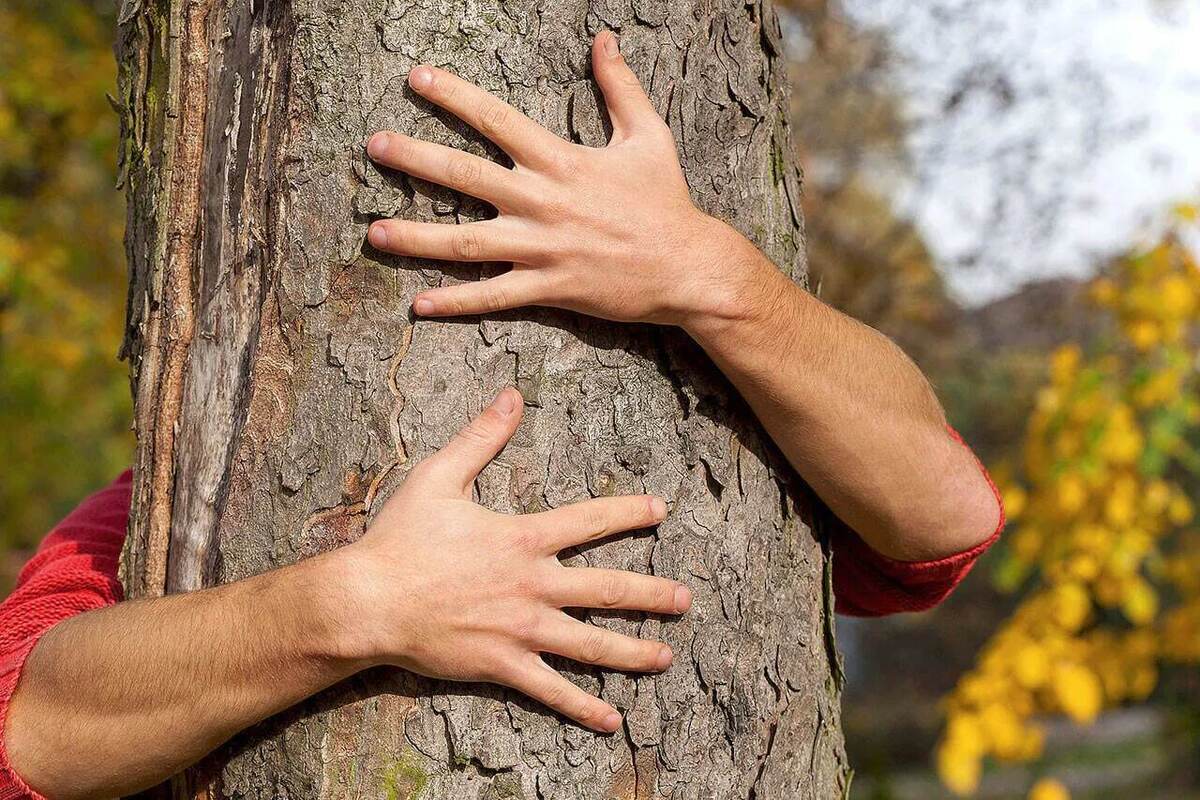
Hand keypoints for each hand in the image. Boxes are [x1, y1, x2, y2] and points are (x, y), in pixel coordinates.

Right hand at [342, 387, 690, 732]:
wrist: (369, 601)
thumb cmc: (401, 539)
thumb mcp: (439, 476)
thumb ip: (481, 436)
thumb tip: (511, 394)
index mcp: (524, 538)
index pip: (592, 520)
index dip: (631, 512)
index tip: (662, 510)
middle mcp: (534, 585)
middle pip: (609, 590)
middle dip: (652, 595)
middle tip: (684, 600)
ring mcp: (523, 630)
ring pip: (592, 644)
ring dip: (634, 651)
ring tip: (666, 656)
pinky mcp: (503, 665)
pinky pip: (552, 690)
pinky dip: (584, 707)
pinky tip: (613, 719)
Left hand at [365, 31, 756, 326]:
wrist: (688, 268)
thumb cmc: (667, 202)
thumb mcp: (649, 135)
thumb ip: (620, 86)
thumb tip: (604, 39)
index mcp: (561, 161)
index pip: (496, 119)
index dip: (453, 96)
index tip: (415, 78)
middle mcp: (542, 201)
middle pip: (465, 175)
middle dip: (415, 159)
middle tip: (374, 146)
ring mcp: (541, 248)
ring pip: (466, 242)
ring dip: (416, 238)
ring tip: (373, 232)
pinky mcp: (549, 288)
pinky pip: (493, 296)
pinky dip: (456, 302)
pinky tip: (419, 305)